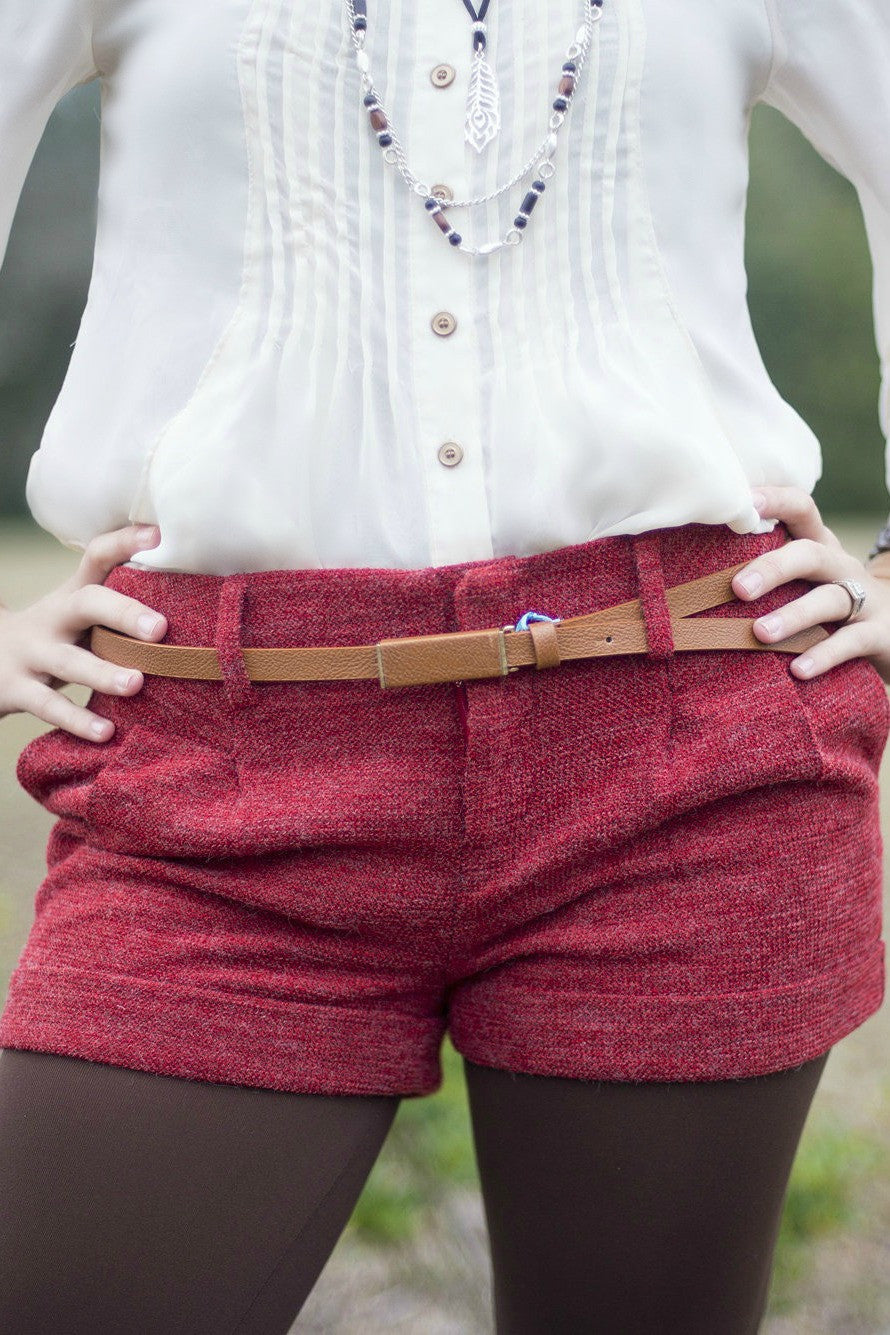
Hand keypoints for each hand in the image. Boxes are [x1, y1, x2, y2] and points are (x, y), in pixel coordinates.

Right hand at [0, 524, 167, 741]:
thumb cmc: (52, 640)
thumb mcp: (76, 618)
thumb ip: (116, 611)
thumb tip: (190, 610)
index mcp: (72, 596)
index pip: (96, 558)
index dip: (124, 543)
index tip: (158, 535)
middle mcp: (53, 618)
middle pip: (86, 603)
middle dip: (123, 613)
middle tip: (160, 629)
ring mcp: (33, 654)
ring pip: (68, 661)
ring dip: (102, 673)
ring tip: (136, 684)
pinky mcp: (18, 690)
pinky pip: (50, 706)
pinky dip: (79, 720)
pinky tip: (106, 732)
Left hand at [730, 486, 889, 685]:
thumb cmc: (826, 604)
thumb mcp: (804, 580)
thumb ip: (765, 570)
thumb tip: (693, 577)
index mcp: (820, 546)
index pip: (802, 509)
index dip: (775, 501)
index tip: (743, 500)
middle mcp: (842, 566)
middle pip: (811, 554)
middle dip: (774, 568)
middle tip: (738, 588)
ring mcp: (864, 599)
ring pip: (830, 599)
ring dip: (794, 615)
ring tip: (760, 633)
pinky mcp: (877, 635)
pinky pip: (850, 643)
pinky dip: (823, 655)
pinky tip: (797, 669)